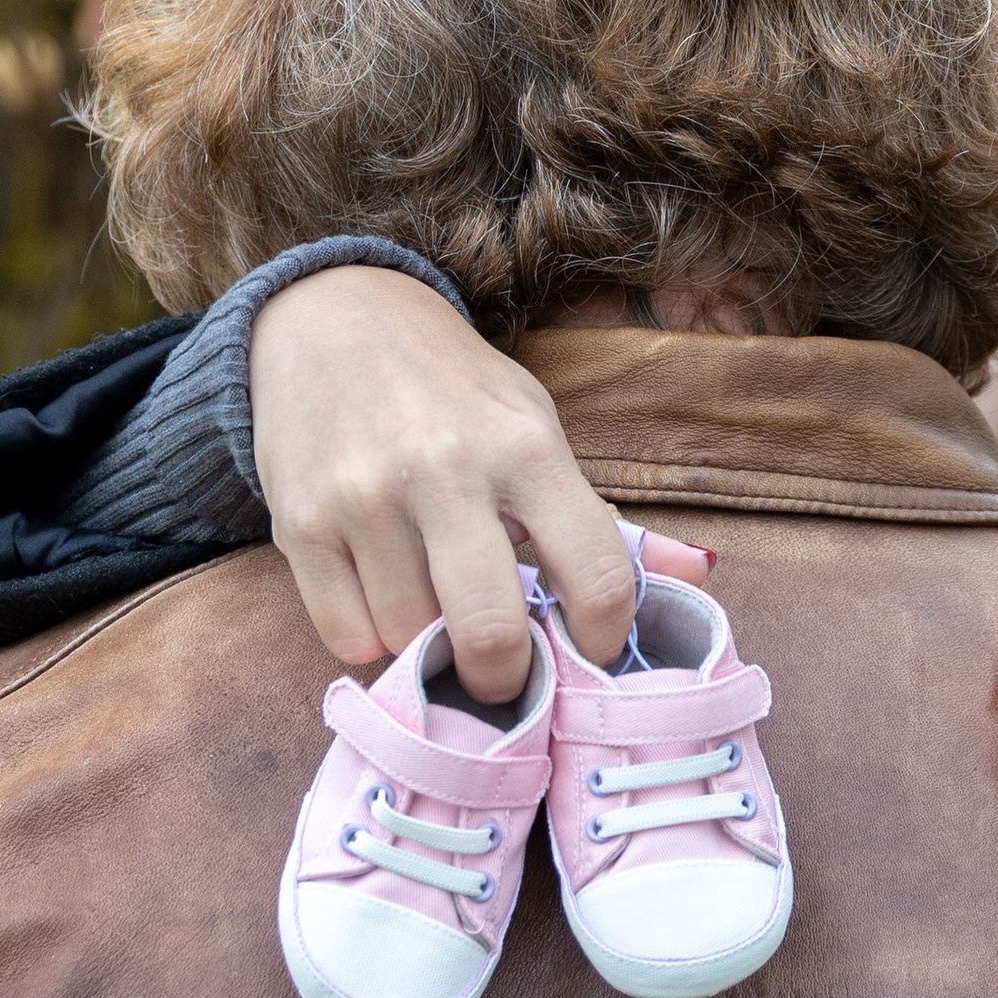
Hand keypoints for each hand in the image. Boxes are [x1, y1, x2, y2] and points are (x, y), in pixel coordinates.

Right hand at [250, 266, 710, 700]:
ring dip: (429, 648)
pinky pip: (346, 635)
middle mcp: (444, 469)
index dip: (604, 637)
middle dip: (506, 679)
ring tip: (435, 612)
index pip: (596, 573)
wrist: (328, 318)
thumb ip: (606, 517)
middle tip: (505, 676)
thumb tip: (699, 576)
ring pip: (409, 638)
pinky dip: (371, 639)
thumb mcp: (536, 427)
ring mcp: (363, 496)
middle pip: (489, 631)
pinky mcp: (298, 520)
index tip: (590, 649)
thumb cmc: (452, 390)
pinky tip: (383, 600)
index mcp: (525, 446)